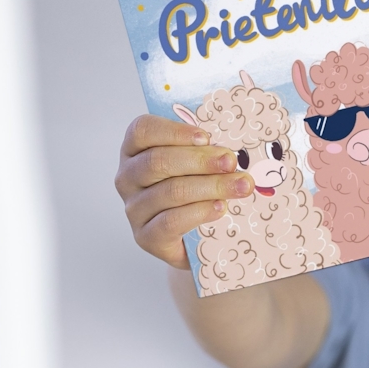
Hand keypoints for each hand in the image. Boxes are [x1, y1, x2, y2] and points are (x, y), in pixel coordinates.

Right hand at [114, 115, 254, 267]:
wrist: (193, 236)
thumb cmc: (196, 186)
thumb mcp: (197, 162)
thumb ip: (206, 148)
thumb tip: (229, 147)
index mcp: (135, 150)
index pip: (142, 130)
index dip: (174, 132)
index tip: (206, 137)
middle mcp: (128, 177)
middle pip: (158, 161)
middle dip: (200, 160)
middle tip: (230, 162)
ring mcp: (134, 208)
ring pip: (170, 192)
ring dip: (211, 186)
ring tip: (240, 186)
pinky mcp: (145, 236)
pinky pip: (171, 222)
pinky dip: (200, 212)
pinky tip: (220, 207)